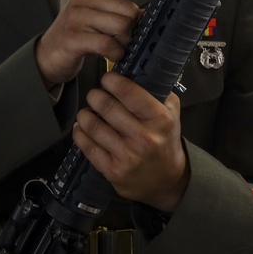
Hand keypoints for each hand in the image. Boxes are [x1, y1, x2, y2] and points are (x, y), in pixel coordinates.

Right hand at [35, 0, 169, 87]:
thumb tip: (150, 12)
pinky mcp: (74, 36)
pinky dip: (115, 53)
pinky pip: (109, 44)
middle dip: (131, 28)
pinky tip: (110, 54)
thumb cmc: (77, 31)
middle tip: (121, 37)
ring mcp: (78, 16)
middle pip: (129, 10)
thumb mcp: (99, 13)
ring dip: (123, 42)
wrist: (49, 52)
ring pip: (121, 27)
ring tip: (113, 45)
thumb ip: (122, 9)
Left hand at [71, 72, 190, 212]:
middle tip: (94, 95)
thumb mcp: (172, 115)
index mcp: (160, 120)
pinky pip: (88, 147)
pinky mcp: (113, 170)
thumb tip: (138, 72)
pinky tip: (81, 128)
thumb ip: (159, 93)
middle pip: (107, 107)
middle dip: (95, 96)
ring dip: (84, 115)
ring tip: (86, 111)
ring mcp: (127, 156)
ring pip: (94, 126)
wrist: (166, 181)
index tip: (107, 79)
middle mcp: (144, 138)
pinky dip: (80, 134)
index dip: (112, 81)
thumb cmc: (165, 142)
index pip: (130, 93)